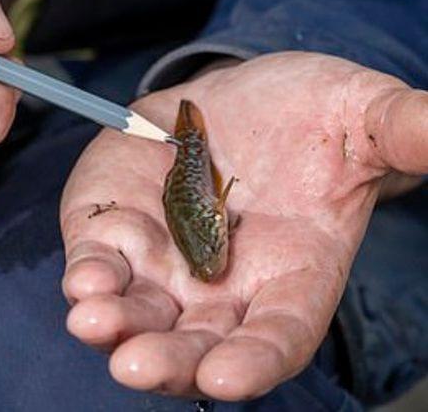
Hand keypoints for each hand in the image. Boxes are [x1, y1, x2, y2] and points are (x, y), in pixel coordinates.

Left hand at [61, 52, 425, 399]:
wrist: (241, 99)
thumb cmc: (308, 113)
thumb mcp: (360, 116)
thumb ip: (403, 132)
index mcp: (291, 271)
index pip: (278, 334)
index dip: (257, 360)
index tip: (231, 379)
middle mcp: (224, 283)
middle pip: (196, 341)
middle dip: (169, 358)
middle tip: (138, 366)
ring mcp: (167, 259)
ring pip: (140, 311)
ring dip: (115, 323)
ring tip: (93, 321)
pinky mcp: (122, 226)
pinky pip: (103, 260)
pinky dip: (90, 272)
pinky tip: (82, 279)